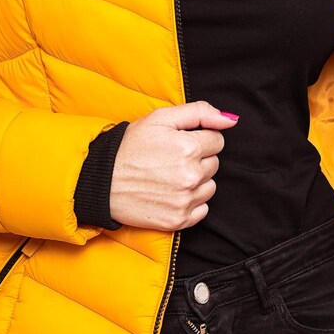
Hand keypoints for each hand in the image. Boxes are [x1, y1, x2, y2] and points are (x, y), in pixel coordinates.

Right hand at [109, 101, 238, 230]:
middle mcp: (190, 175)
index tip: (180, 142)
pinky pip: (202, 209)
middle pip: (214, 163)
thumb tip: (231, 120)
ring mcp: (185, 200)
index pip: (217, 140)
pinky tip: (171, 193)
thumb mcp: (160, 118)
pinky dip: (191, 202)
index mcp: (189, 147)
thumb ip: (199, 112)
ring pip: (210, 186)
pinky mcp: (179, 220)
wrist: (101, 181)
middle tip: (171, 159)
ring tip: (170, 176)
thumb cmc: (130, 146)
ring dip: (197, 181)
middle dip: (198, 158)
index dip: (199, 138)